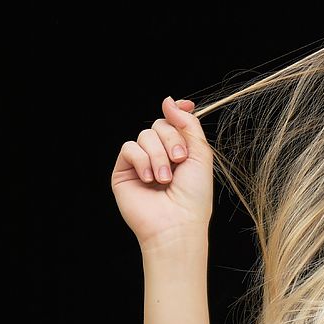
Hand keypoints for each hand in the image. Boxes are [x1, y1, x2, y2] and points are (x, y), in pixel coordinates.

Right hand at [111, 96, 213, 248]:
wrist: (177, 223)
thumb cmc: (193, 196)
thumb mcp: (200, 155)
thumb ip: (188, 125)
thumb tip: (169, 101)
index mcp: (181, 151)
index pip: (175, 121)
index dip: (178, 110)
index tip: (186, 106)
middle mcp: (161, 155)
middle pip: (160, 125)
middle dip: (172, 140)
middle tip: (180, 161)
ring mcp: (141, 163)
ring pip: (145, 135)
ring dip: (158, 155)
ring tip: (165, 178)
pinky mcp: (123, 171)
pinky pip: (128, 148)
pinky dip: (142, 160)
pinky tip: (149, 179)